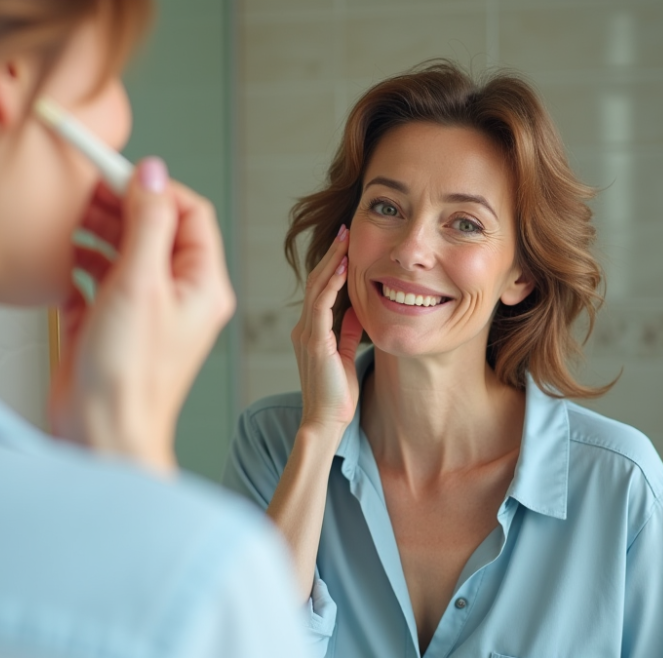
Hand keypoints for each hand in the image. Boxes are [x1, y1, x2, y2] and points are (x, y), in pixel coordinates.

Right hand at [49, 158, 234, 471]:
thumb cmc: (128, 377)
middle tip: (79, 191)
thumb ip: (148, 223)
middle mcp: (176, 296)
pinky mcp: (108, 327)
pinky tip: (58, 261)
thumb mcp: (140, 285)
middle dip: (117, 205)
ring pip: (122, 252)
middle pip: (152, 228)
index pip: (188, 213)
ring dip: (94, 233)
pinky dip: (77, 266)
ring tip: (65, 221)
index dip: (152, 187)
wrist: (100, 436)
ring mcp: (142, 312)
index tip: (112, 170)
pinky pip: (95, 282)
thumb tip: (153, 173)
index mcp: (201, 285)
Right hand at [290, 225, 364, 436]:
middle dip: (331, 254)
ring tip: (345, 239)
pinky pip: (322, 305)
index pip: (320, 289)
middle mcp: (304, 328)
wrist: (325, 421)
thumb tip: (358, 308)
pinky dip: (333, 284)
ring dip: (332, 261)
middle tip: (345, 229)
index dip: (332, 265)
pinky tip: (345, 268)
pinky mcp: (314, 341)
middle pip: (315, 281)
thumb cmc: (337, 394)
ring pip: (317, 287)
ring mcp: (306, 333)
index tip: (346, 244)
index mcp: (310, 331)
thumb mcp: (346, 354)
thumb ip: (349, 331)